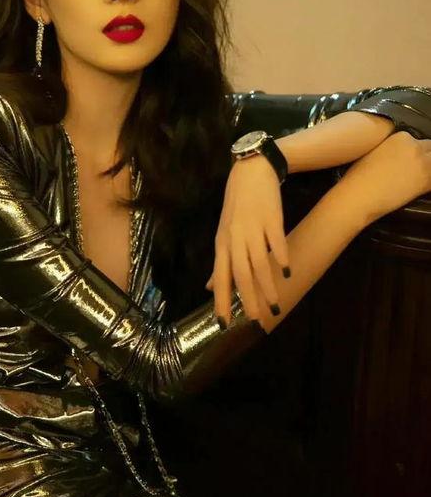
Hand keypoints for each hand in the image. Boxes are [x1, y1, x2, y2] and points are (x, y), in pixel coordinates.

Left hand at [206, 154, 290, 326]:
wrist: (251, 172)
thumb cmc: (237, 206)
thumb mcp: (223, 234)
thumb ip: (220, 262)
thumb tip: (209, 287)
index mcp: (223, 244)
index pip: (220, 277)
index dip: (221, 300)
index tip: (223, 324)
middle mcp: (235, 238)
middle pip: (239, 274)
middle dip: (247, 299)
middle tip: (256, 320)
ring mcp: (252, 228)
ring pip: (258, 262)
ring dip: (266, 285)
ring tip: (275, 304)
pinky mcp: (270, 217)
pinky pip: (275, 240)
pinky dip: (280, 256)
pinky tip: (287, 271)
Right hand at [340, 131, 430, 224]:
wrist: (360, 194)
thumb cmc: (359, 176)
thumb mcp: (373, 152)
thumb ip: (390, 149)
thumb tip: (396, 156)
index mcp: (401, 137)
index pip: (419, 141)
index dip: (415, 153)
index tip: (410, 161)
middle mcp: (415, 147)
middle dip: (426, 158)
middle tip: (415, 171)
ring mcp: (423, 163)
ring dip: (428, 170)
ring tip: (415, 179)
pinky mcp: (426, 181)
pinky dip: (429, 184)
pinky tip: (420, 188)